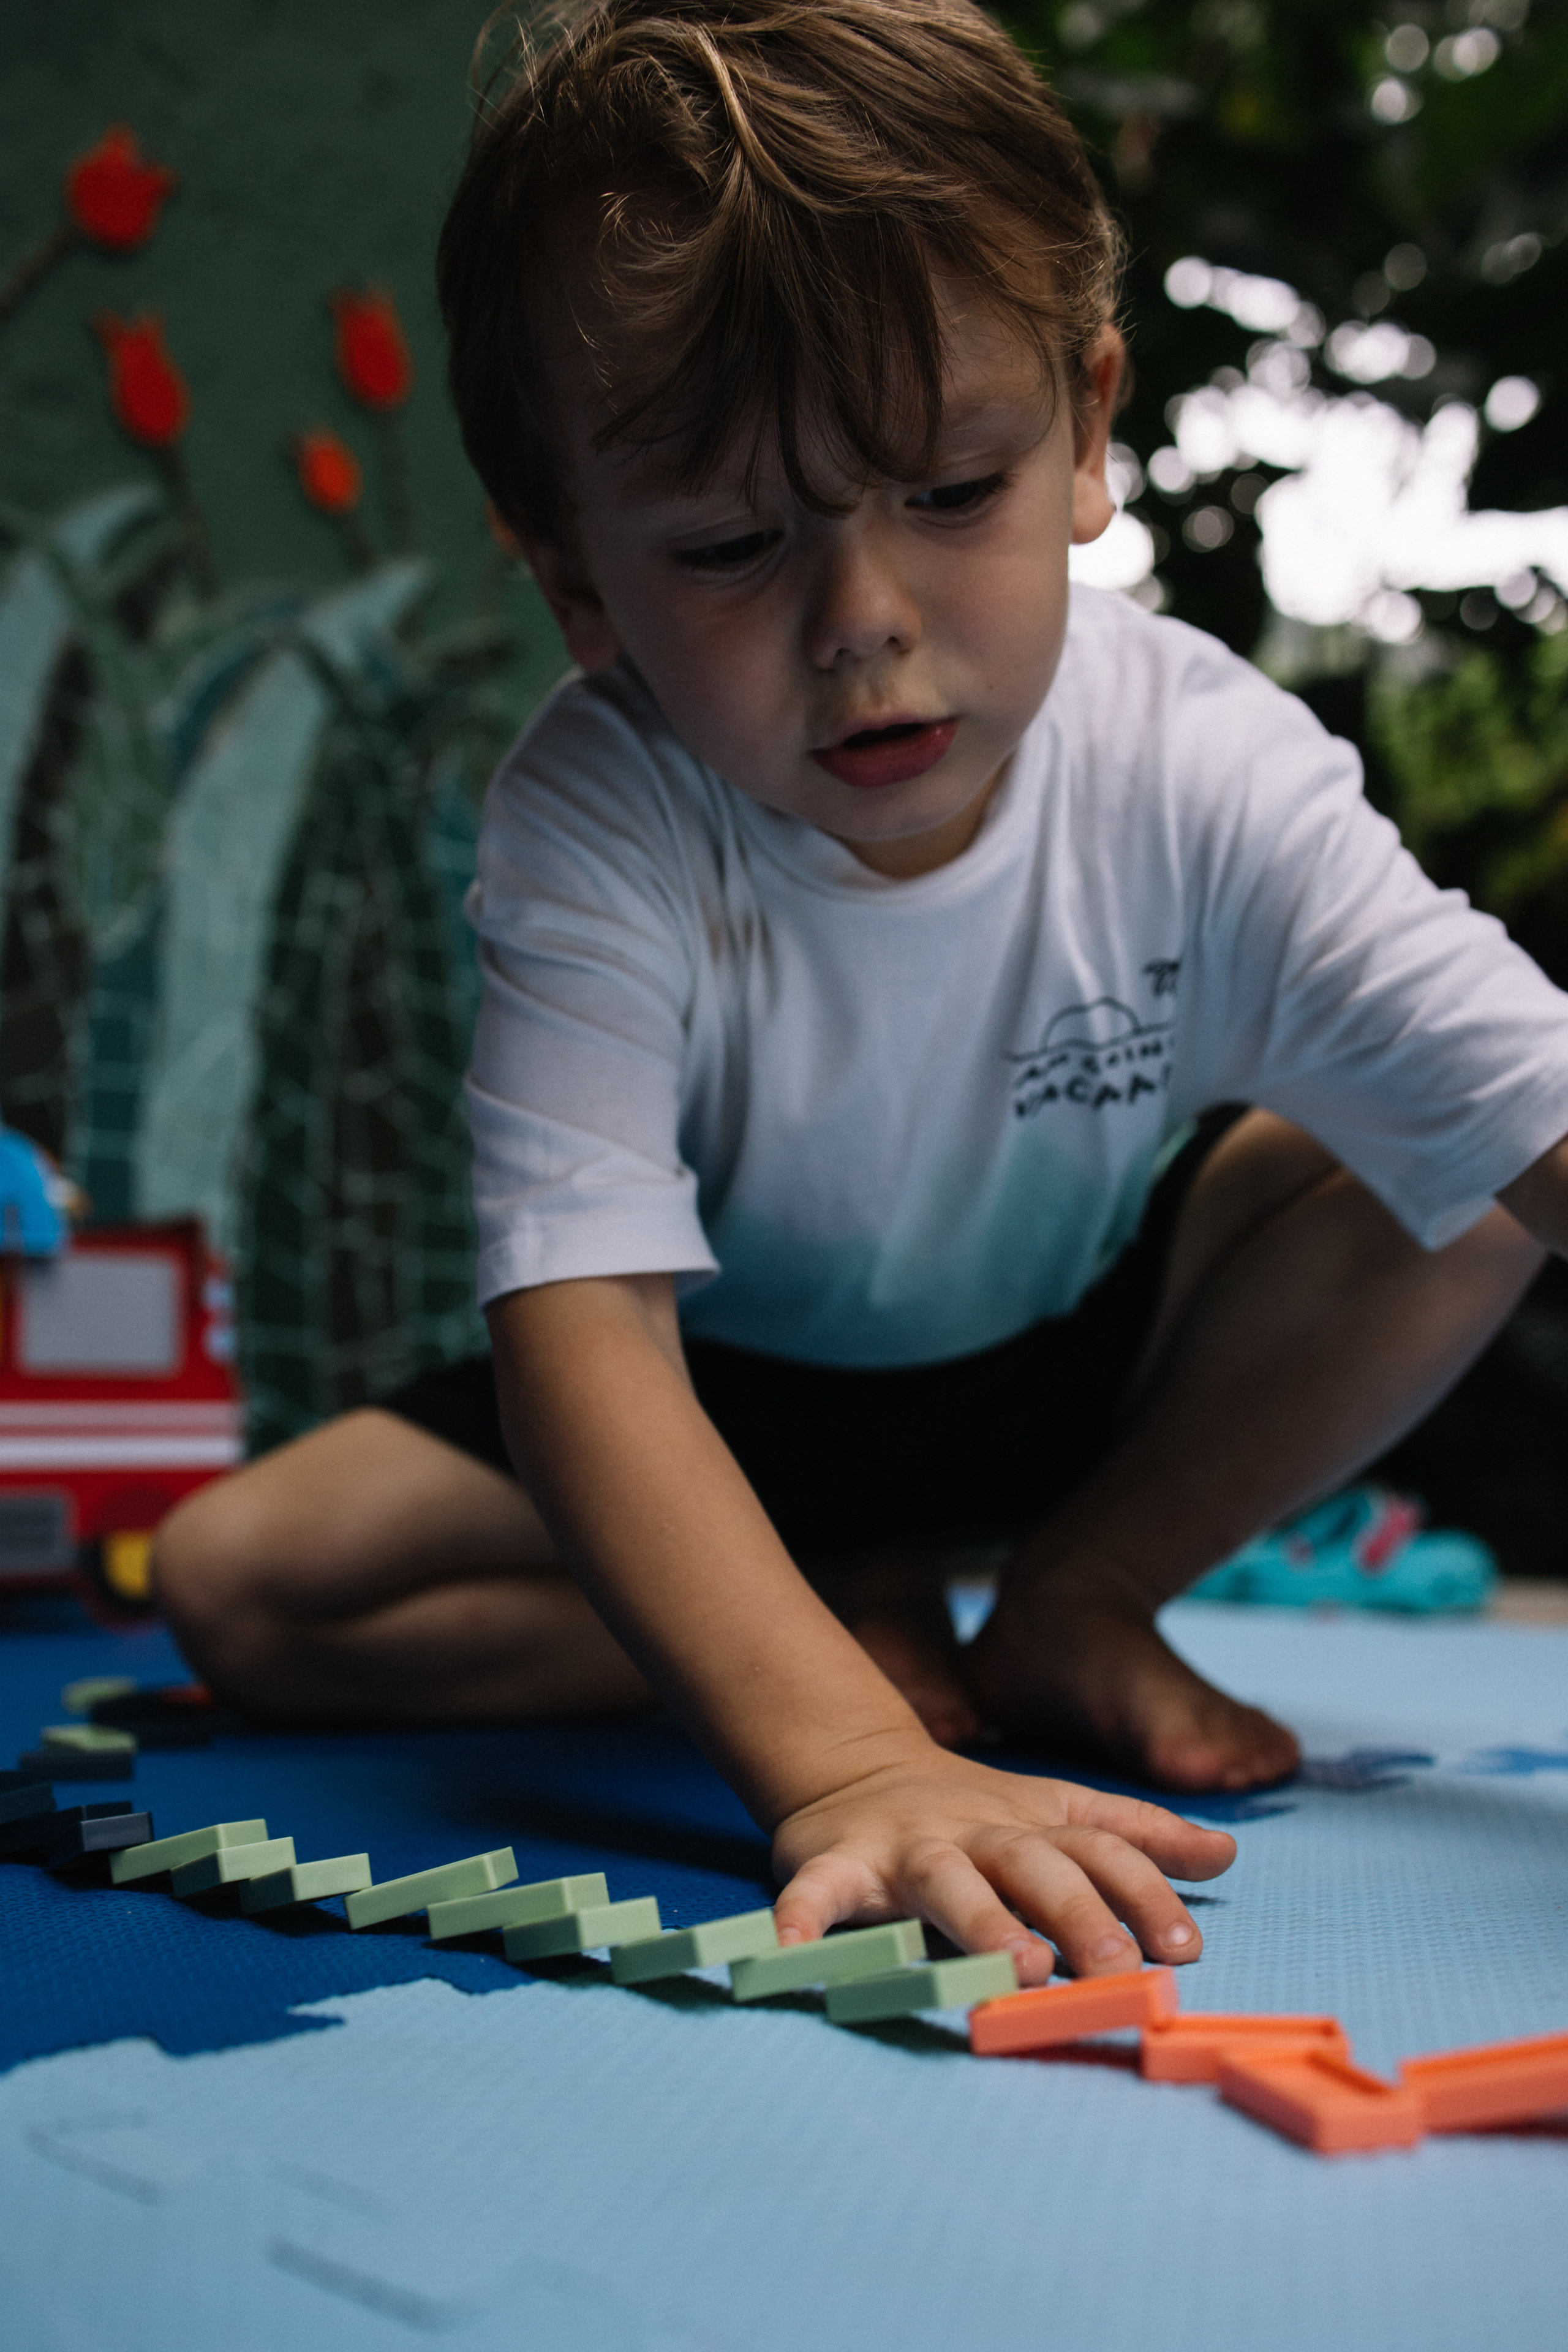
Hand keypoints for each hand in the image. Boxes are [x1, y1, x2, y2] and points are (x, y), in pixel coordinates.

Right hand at [771, 1738, 1234, 1984]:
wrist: (855, 1765)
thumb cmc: (973, 1813)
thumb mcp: (1059, 1812)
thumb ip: (1136, 1836)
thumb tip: (1226, 1853)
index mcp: (1033, 1824)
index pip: (1102, 1849)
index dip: (1144, 1891)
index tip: (1184, 1946)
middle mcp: (976, 1831)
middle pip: (1034, 1865)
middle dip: (1077, 1913)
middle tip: (1113, 1966)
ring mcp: (906, 1846)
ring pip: (946, 1880)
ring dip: (981, 1921)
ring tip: (1014, 1967)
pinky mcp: (834, 1862)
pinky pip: (818, 1893)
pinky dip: (804, 1917)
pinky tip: (792, 1950)